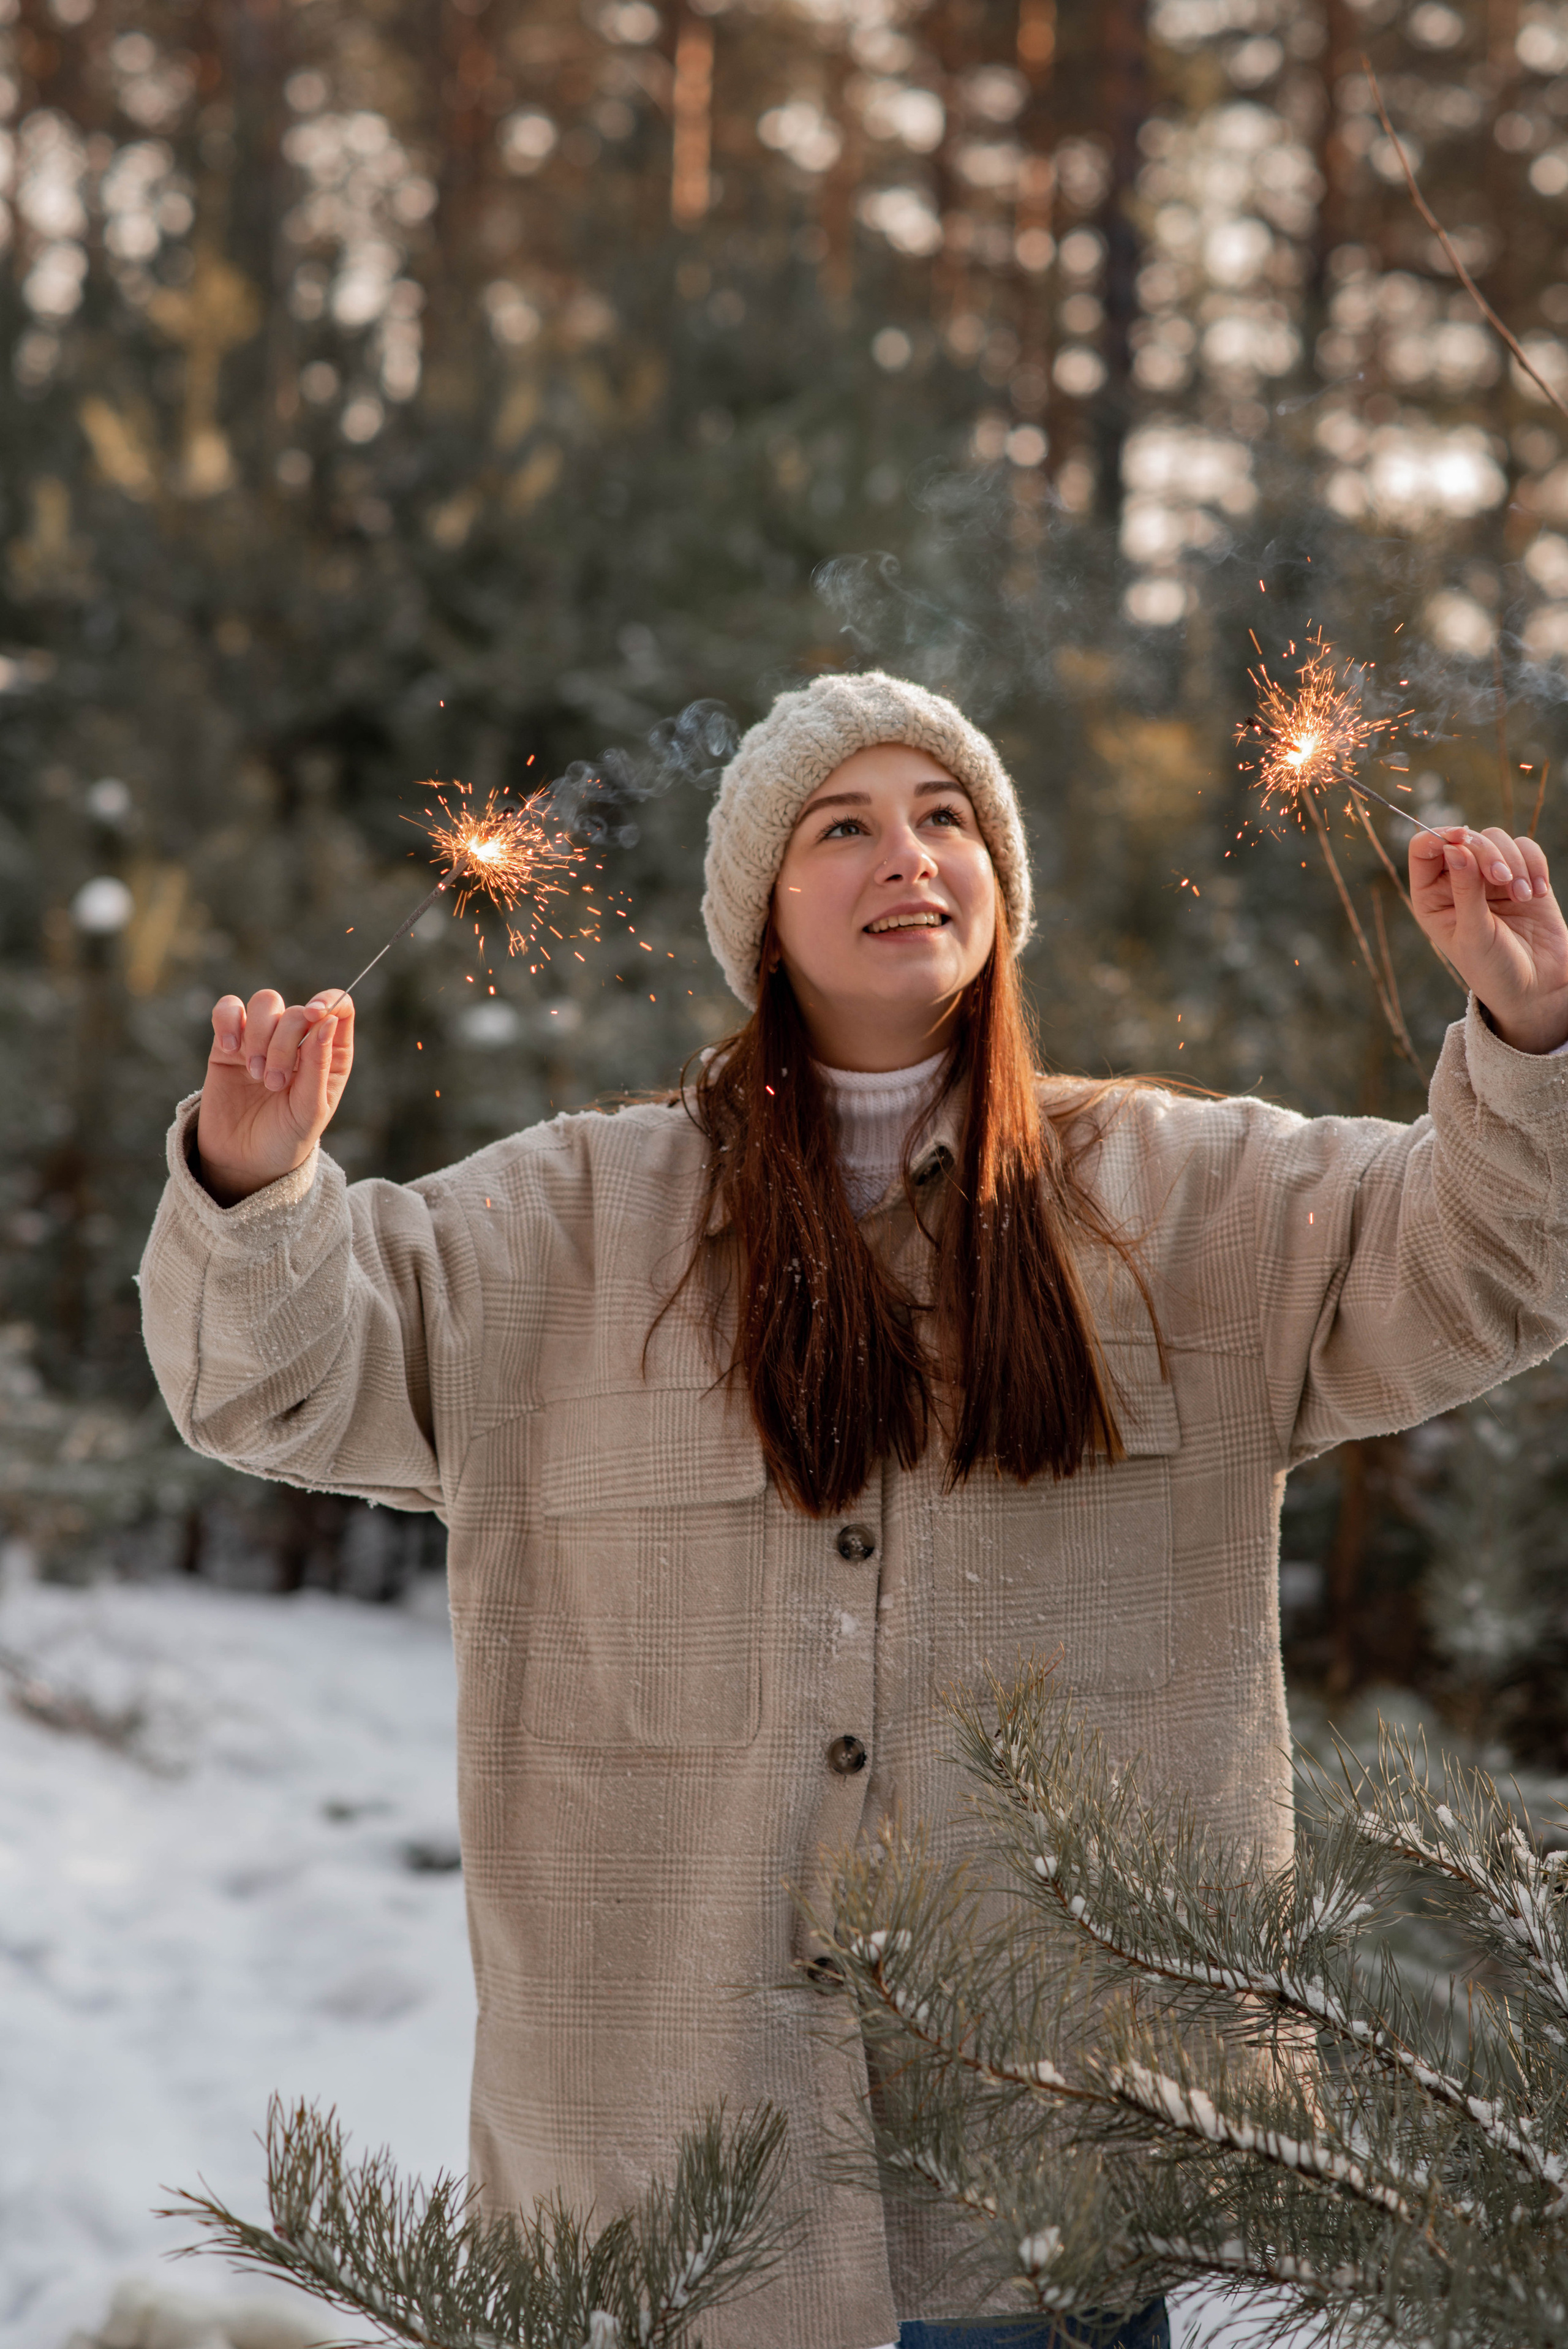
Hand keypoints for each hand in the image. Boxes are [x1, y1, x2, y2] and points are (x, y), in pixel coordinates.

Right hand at [195, 988, 354, 1204]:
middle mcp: (299, 1041)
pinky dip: (228, 1021)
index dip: (329, 1001)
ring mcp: (263, 1039)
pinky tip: (229, 1048)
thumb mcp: (309, 1109)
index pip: (339, 1007)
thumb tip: (328, 1021)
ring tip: (256, 1076)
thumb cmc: (286, 1138)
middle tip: (274, 1084)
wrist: (244, 1161)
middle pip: (296, 1011)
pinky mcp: (229, 1043)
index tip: (314, 1016)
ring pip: (265, 1003)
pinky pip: (228, 1009)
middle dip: (284, 1044)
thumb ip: (318, 1065)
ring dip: (260, 1036)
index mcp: (329, 1055)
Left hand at [1410, 825, 1567, 1053]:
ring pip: (1497, 838)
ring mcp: (1489, 877)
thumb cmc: (1493, 969)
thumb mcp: (1473, 933)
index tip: (1462, 840)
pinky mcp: (1521, 875)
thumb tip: (1455, 848)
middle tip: (1502, 879)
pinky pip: (1526, 848)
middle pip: (1464, 839)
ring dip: (1513, 861)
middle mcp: (1456, 882)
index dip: (1440, 836)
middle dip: (1485, 852)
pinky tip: (1537, 893)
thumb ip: (1465, 890)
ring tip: (1523, 897)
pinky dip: (1534, 864)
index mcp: (1431, 897)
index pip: (1423, 849)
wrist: (1536, 988)